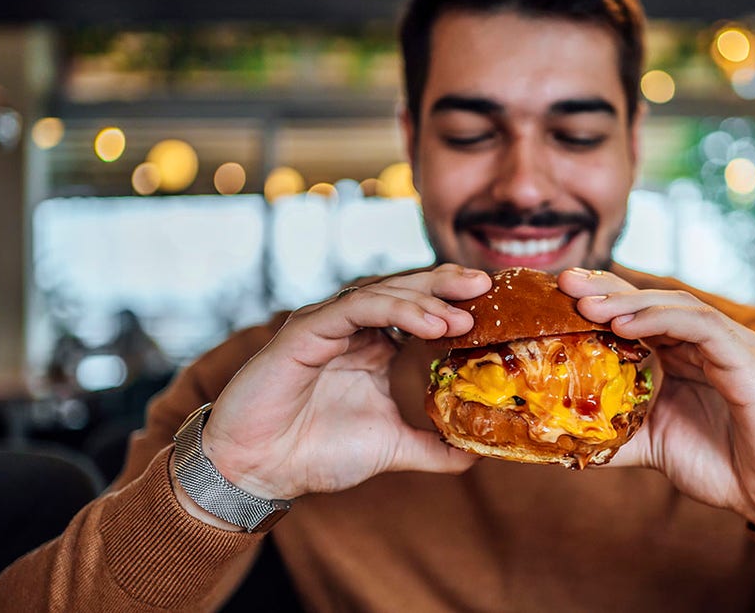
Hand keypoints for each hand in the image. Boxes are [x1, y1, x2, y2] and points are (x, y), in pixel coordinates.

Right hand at [198, 264, 490, 500]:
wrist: (258, 470)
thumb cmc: (314, 451)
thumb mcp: (391, 447)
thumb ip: (432, 448)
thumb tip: (475, 455)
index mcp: (372, 346)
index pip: (420, 309)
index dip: (456, 303)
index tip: (496, 307)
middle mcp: (352, 328)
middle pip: (407, 290)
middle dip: (447, 284)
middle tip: (487, 284)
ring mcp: (327, 324)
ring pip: (384, 292)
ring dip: (426, 298)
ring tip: (464, 312)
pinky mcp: (305, 330)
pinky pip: (355, 308)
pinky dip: (396, 310)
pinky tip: (430, 323)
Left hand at [559, 268, 754, 539]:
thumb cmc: (721, 465)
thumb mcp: (651, 446)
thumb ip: (614, 436)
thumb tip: (562, 439)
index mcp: (683, 354)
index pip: (638, 314)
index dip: (600, 300)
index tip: (558, 295)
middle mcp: (706, 341)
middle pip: (651, 300)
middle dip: (607, 289)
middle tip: (565, 283)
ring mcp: (729, 345)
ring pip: (675, 306)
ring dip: (628, 302)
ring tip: (588, 306)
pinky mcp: (747, 359)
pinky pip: (701, 326)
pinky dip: (662, 320)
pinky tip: (625, 325)